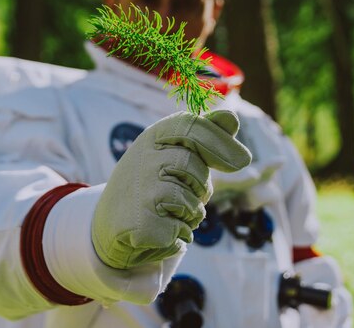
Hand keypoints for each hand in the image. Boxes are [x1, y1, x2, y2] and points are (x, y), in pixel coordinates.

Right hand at [92, 110, 250, 269]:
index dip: (220, 141)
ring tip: (169, 213)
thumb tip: (231, 118)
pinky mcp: (141, 225)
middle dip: (200, 186)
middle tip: (193, 194)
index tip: (244, 161)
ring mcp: (140, 192)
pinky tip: (160, 230)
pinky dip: (179, 235)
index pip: (191, 126)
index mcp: (152, 137)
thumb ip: (202, 135)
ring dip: (190, 214)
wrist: (110, 225)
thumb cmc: (150, 184)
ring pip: (190, 203)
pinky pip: (182, 230)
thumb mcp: (172, 153)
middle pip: (194, 168)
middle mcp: (142, 159)